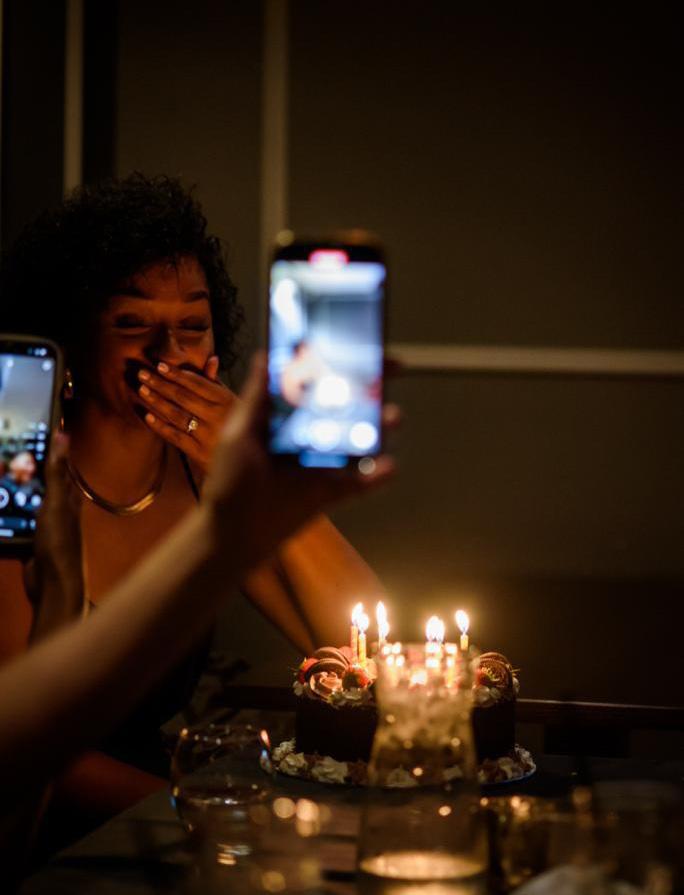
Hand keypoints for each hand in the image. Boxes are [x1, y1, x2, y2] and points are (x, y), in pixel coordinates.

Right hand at [25, 433, 83, 639]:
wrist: (53, 583)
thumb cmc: (59, 540)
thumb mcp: (57, 501)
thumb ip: (58, 471)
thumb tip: (64, 435)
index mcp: (68, 497)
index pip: (58, 467)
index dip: (46, 451)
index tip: (28, 434)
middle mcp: (59, 510)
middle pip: (38, 486)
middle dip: (21, 475)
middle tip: (2, 460)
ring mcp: (44, 527)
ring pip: (24, 505)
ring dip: (10, 497)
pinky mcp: (31, 542)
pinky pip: (16, 525)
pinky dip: (5, 518)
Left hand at [137, 356, 234, 472]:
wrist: (248, 461)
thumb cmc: (238, 425)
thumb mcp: (235, 403)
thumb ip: (218, 383)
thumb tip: (212, 359)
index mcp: (227, 401)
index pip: (198, 383)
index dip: (177, 374)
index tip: (159, 365)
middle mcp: (218, 417)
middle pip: (183, 397)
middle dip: (160, 384)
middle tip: (142, 373)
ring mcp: (208, 436)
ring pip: (177, 416)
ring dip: (157, 402)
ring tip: (142, 390)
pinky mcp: (200, 453)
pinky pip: (176, 437)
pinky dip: (161, 426)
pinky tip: (148, 416)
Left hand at [203, 353, 396, 569]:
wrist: (232, 536)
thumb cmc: (228, 483)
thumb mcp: (237, 436)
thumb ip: (256, 400)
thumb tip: (265, 355)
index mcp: (284, 417)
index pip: (314, 382)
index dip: (335, 362)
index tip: (356, 343)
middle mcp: (307, 434)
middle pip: (343, 405)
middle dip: (369, 386)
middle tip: (392, 368)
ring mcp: (322, 462)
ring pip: (357, 438)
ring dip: (378, 426)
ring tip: (393, 417)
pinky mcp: (331, 491)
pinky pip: (360, 482)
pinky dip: (377, 475)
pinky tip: (389, 466)